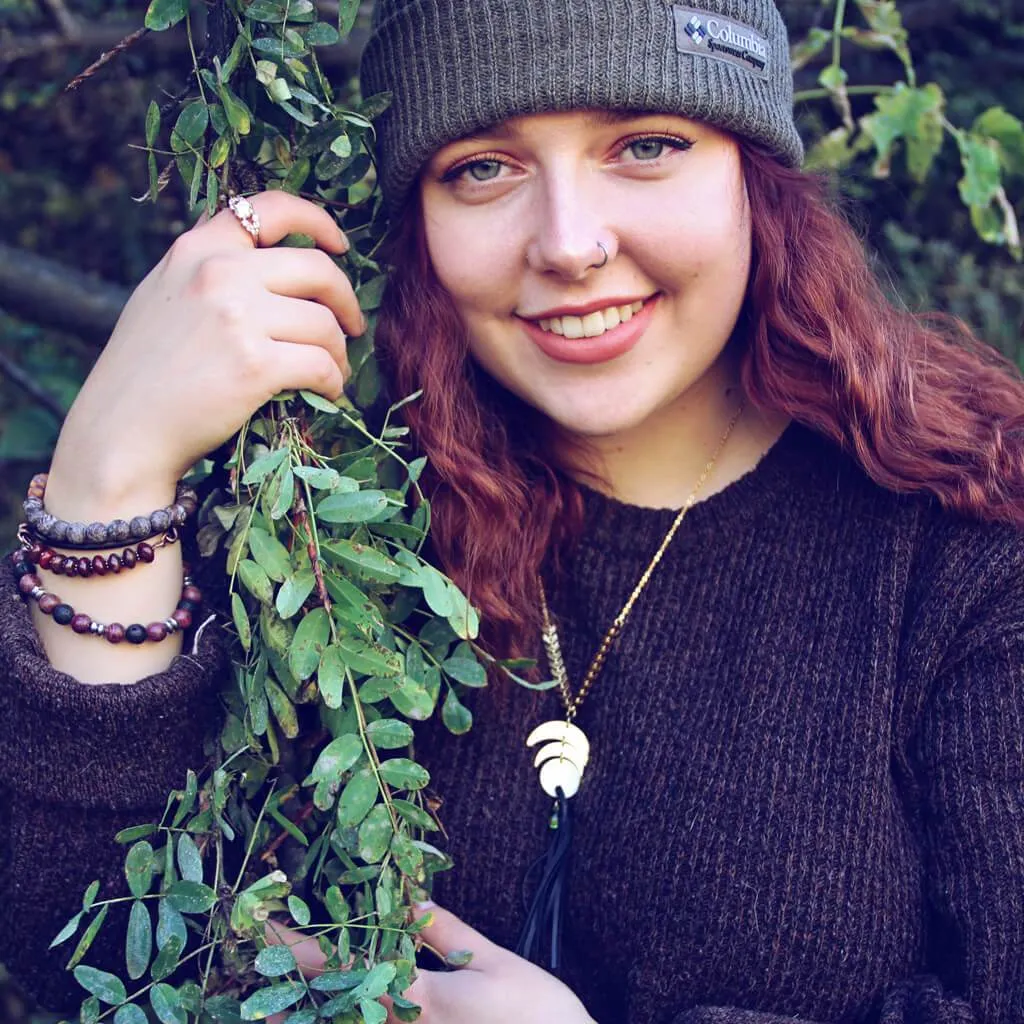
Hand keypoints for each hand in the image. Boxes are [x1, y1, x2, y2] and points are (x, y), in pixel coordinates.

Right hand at [47, 190, 361, 512]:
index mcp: (198, 249)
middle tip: (352, 326)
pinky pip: (321, 365)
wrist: (122, 430)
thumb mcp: (163, 295)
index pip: (270, 209)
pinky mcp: (256, 365)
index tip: (339, 246)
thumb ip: (209, 271)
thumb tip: (270, 264)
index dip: (317, 223)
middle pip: (317, 269)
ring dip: (339, 351)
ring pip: (324, 324)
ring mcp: (238, 318)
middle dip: (345, 299)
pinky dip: (333, 381)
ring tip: (334, 369)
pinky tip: (328, 391)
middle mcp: (219, 273)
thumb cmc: (144, 372)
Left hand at [266, 903, 595, 1023]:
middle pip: (331, 1012)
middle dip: (289, 987)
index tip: (266, 926)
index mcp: (422, 1000)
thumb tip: (411, 901)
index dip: (300, 949)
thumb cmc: (537, 1014)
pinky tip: (334, 1016)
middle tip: (258, 961)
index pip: (346, 970)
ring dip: (306, 1017)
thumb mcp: (494, 962)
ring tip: (273, 1004)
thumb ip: (447, 934)